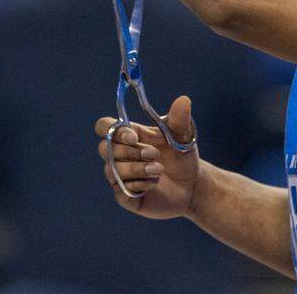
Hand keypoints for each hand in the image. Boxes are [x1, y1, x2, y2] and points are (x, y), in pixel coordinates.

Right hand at [94, 95, 199, 218]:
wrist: (192, 185)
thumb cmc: (183, 156)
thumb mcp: (183, 136)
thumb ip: (180, 119)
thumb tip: (183, 100)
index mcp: (128, 135)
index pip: (104, 127)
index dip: (113, 131)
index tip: (134, 137)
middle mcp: (119, 155)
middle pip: (104, 149)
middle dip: (130, 151)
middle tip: (154, 154)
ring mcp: (121, 176)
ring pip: (112, 170)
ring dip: (137, 169)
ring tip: (159, 170)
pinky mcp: (126, 196)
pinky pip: (121, 190)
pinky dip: (138, 185)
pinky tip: (154, 184)